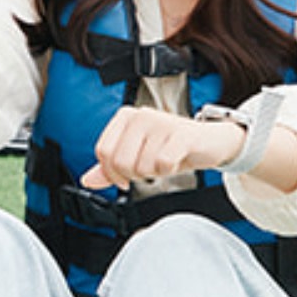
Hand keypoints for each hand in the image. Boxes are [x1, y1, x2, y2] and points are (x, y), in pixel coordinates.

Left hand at [81, 105, 244, 190]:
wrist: (210, 143)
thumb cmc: (171, 148)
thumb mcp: (137, 157)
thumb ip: (110, 168)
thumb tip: (86, 180)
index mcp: (125, 117)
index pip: (103, 151)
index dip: (111, 172)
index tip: (124, 178)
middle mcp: (141, 115)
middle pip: (120, 161)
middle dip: (134, 174)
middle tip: (149, 169)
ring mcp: (161, 122)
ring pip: (142, 165)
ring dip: (154, 173)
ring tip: (165, 161)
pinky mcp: (181, 134)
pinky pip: (163, 163)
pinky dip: (169, 170)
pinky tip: (176, 161)